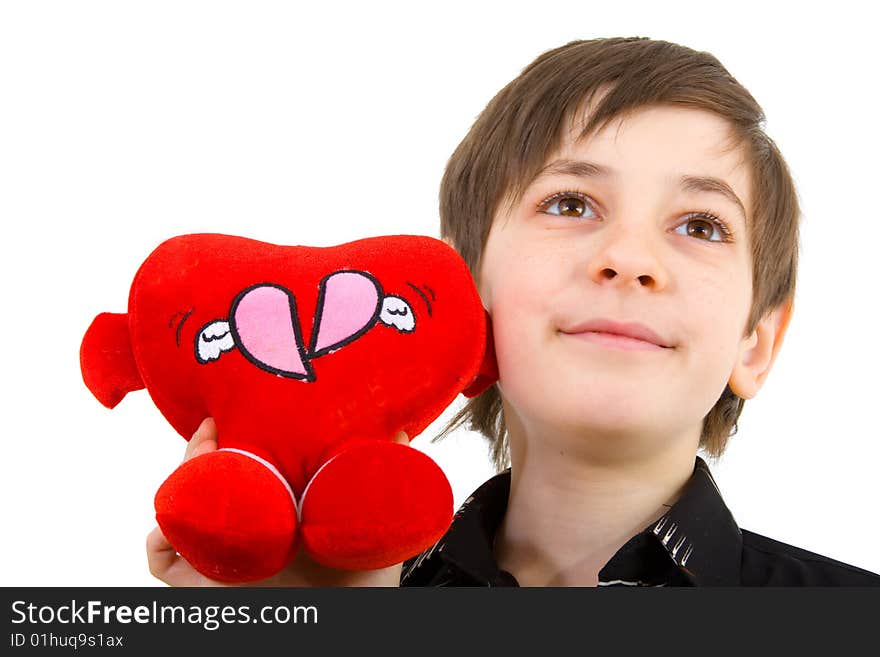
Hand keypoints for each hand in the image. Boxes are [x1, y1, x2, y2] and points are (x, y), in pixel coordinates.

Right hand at [146, 418, 406, 585]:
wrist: (344, 626)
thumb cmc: (358, 584)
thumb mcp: (375, 524)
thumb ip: (385, 479)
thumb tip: (402, 433)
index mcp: (275, 512)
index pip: (239, 469)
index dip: (228, 440)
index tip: (231, 415)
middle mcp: (243, 532)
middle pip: (202, 483)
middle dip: (196, 451)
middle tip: (209, 430)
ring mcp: (219, 557)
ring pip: (178, 512)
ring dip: (177, 483)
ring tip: (197, 462)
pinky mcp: (201, 587)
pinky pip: (161, 560)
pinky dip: (158, 538)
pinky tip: (176, 521)